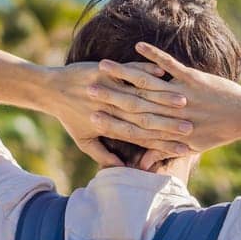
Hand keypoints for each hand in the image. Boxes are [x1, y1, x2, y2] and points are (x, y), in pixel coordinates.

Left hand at [38, 61, 192, 166]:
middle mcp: (109, 108)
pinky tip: (162, 71)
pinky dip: (145, 69)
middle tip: (191, 127)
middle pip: (144, 118)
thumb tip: (120, 170)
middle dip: (169, 123)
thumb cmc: (69, 116)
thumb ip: (103, 155)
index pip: (141, 138)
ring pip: (138, 94)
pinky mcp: (102, 70)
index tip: (185, 149)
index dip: (163, 144)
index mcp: (109, 126)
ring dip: (162, 97)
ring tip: (183, 100)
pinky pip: (128, 70)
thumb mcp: (84, 140)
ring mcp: (106, 88)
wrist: (49, 89)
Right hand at [86, 43, 240, 168]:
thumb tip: (142, 164)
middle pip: (136, 104)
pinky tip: (139, 46)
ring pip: (149, 84)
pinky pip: (170, 64)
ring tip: (103, 64)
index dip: (112, 121)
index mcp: (170, 130)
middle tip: (87, 90)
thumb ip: (164, 152)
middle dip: (110, 95)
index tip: (91, 115)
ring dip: (125, 73)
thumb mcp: (191, 147)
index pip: (135, 127)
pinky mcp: (193, 78)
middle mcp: (173, 114)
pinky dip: (154, 56)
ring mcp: (183, 94)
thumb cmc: (218, 133)